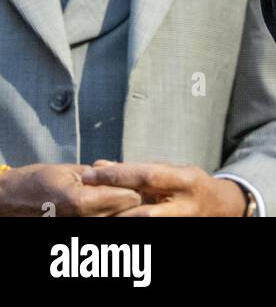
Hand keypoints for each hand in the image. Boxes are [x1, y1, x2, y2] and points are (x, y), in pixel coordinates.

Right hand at [0, 162, 141, 216]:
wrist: (7, 202)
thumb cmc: (35, 182)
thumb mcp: (71, 170)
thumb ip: (102, 175)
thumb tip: (127, 174)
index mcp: (82, 202)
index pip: (130, 198)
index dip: (133, 186)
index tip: (129, 178)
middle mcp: (83, 220)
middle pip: (127, 212)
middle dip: (128, 197)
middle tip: (121, 185)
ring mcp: (78, 230)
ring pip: (116, 220)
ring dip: (117, 208)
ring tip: (106, 196)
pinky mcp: (73, 235)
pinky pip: (101, 224)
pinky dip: (105, 216)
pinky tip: (97, 206)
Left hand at [81, 162, 246, 216]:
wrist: (218, 208)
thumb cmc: (189, 184)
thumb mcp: (171, 170)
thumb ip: (139, 169)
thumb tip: (100, 165)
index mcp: (184, 180)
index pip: (147, 176)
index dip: (117, 175)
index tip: (91, 173)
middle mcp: (183, 205)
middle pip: (142, 209)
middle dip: (111, 203)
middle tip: (83, 198)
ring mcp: (178, 222)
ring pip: (141, 225)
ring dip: (115, 221)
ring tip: (91, 214)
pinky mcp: (172, 231)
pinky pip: (145, 231)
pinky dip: (126, 225)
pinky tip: (108, 220)